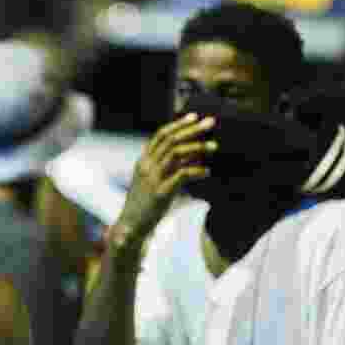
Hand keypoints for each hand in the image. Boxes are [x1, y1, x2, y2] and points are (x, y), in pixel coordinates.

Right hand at [117, 113, 216, 245]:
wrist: (129, 228)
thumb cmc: (145, 205)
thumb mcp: (155, 181)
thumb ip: (171, 167)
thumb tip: (194, 153)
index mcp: (143, 161)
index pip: (160, 135)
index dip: (178, 124)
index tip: (195, 116)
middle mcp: (147, 166)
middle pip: (171, 139)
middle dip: (193, 129)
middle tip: (211, 122)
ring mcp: (153, 178)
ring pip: (177, 152)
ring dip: (198, 146)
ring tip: (215, 146)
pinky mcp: (161, 193)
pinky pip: (182, 174)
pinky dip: (197, 170)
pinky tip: (207, 172)